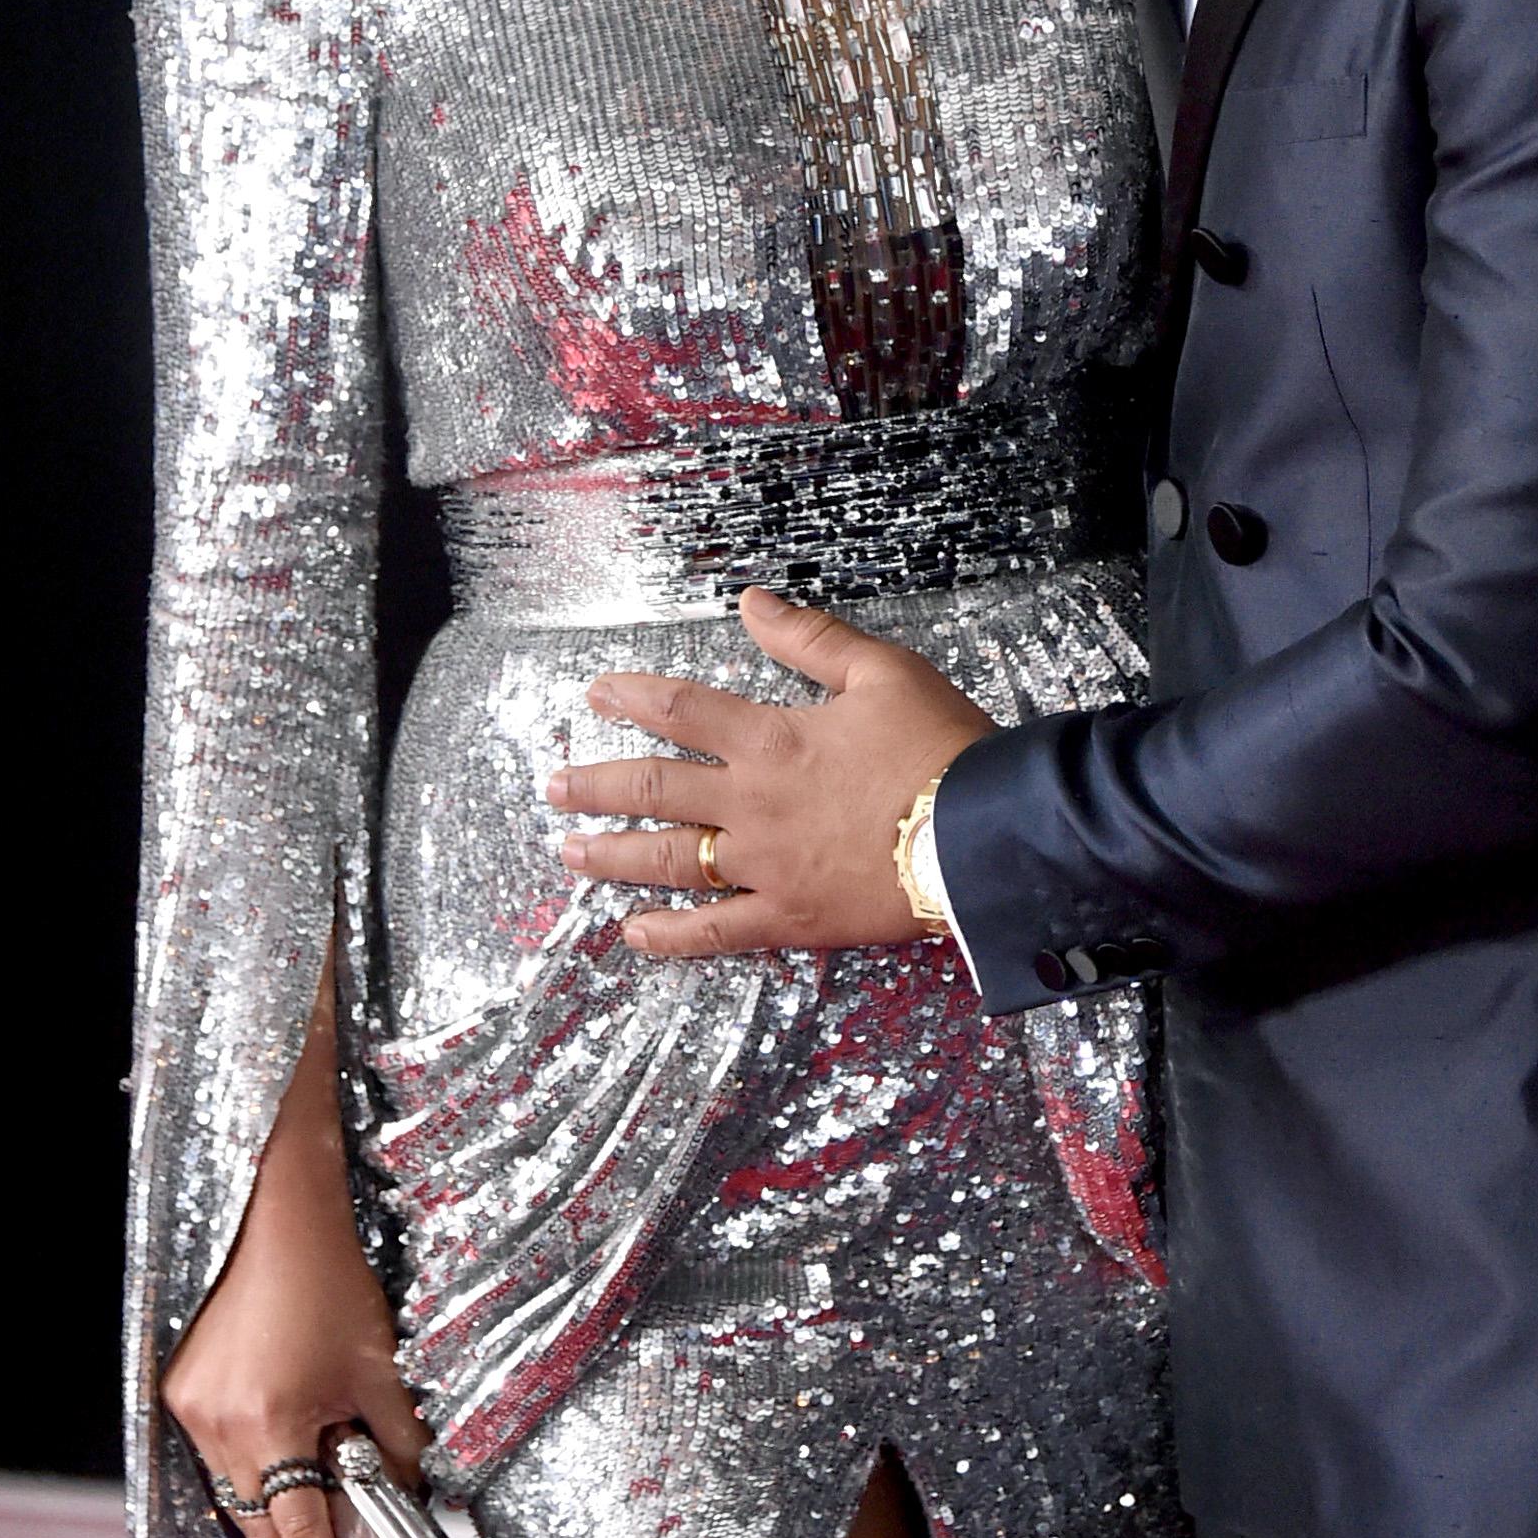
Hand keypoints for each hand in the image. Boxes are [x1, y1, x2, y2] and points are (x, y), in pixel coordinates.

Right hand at [160, 961, 428, 1537]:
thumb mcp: (382, 1367)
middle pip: (262, 1529)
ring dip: (276, 1533)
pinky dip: (254, 1487)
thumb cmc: (334, 1281)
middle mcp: (221, 1427)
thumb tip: (419, 1500)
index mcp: (273, 1424)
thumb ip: (400, 1442)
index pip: (302, 1534)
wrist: (280, 1215)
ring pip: (238, 1499)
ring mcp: (194, 1410)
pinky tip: (282, 1502)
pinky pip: (221, 1462)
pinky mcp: (184, 1391)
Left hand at [548, 585, 991, 959]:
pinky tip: (632, 934)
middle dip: (597, 783)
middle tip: (554, 783)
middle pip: (655, 790)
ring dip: (611, 854)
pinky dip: (669, 936)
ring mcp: (764, 866)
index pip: (682, 711)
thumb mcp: (882, 672)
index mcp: (771, 739)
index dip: (632, 698)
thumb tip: (750, 600)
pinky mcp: (789, 918)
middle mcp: (752, 803)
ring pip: (668, 860)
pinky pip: (715, 932)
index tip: (594, 695)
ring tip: (568, 850)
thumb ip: (809, 638)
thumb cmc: (941, 747)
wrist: (983, 834)